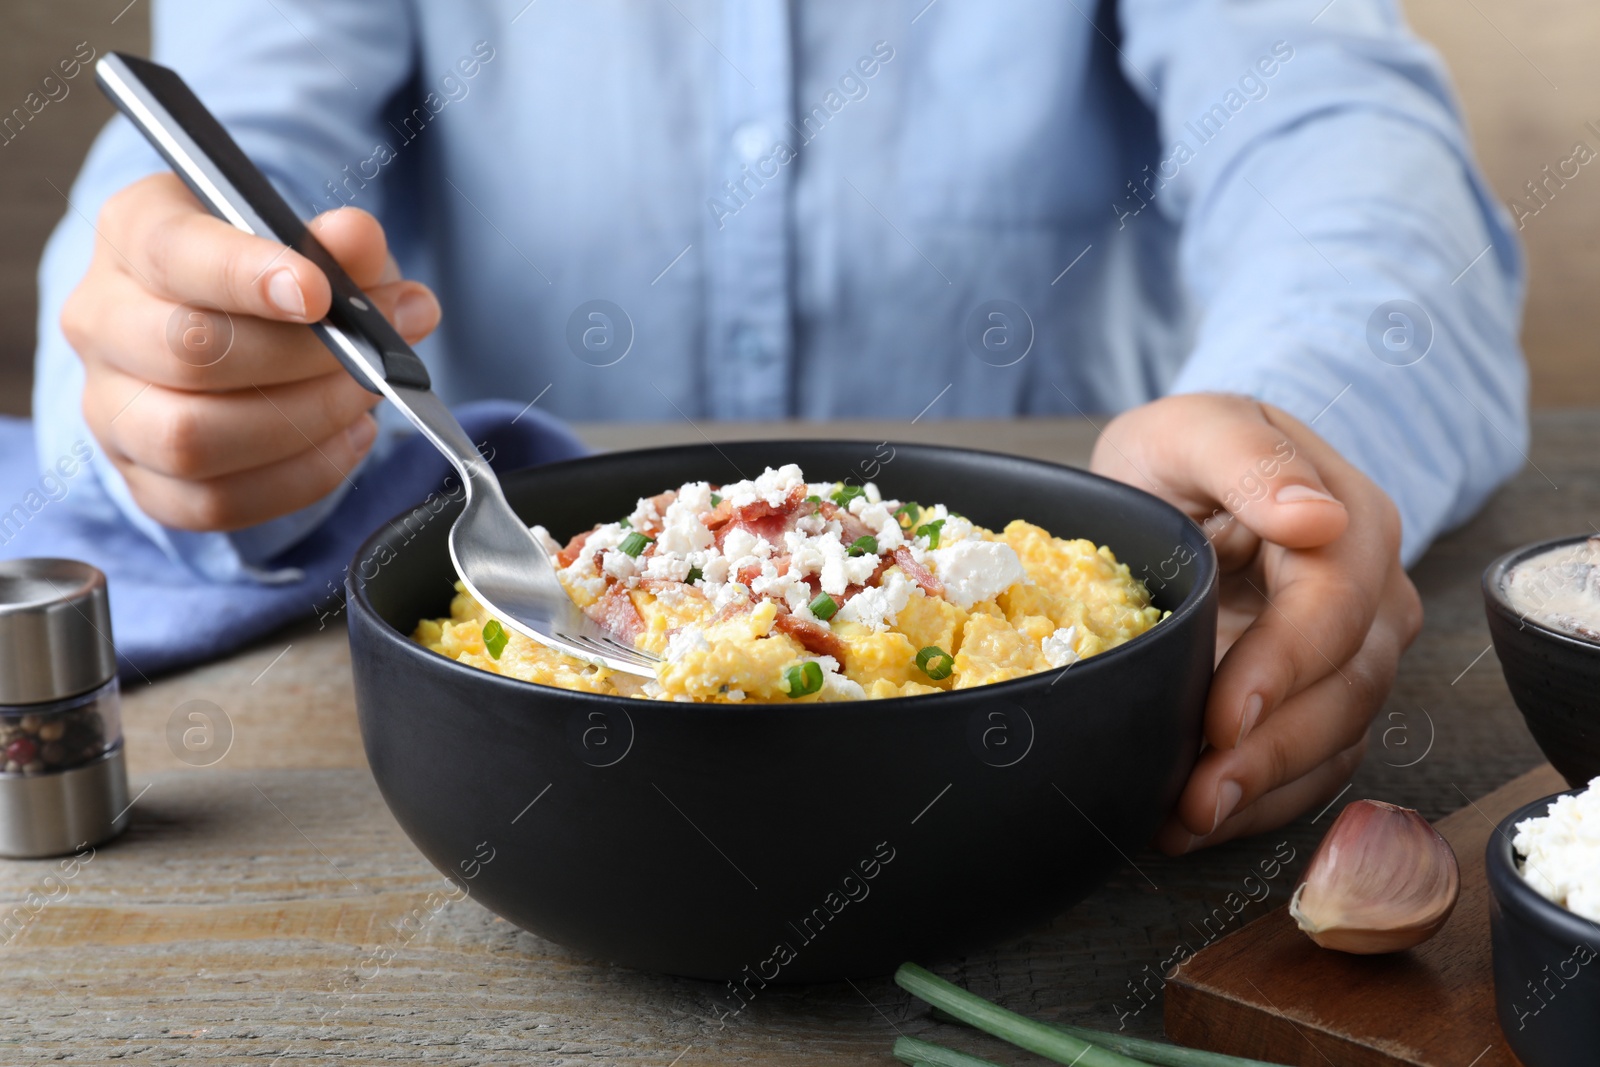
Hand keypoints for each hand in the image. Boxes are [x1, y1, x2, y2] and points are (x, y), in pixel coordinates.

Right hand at [61, 173, 440, 531]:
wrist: (239, 331)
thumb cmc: (274, 275)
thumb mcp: (312, 239)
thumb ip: (339, 241)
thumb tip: (357, 241)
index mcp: (132, 232)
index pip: (171, 252)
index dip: (247, 275)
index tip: (320, 294)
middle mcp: (101, 319)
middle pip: (187, 353)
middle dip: (301, 359)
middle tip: (373, 355)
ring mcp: (110, 407)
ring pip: (190, 439)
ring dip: (303, 423)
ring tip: (363, 396)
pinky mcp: (140, 477)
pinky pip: (213, 502)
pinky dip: (298, 478)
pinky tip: (346, 439)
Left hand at [1089, 393, 1422, 853]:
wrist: (1179, 484)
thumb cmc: (1184, 455)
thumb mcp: (1195, 430)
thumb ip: (1247, 460)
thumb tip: (1316, 517)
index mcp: (1352, 527)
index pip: (1333, 610)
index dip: (1282, 669)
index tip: (1223, 716)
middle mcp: (1371, 600)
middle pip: (1344, 692)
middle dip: (1270, 753)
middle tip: (1197, 798)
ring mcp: (1353, 658)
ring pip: (1334, 741)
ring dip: (1263, 792)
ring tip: (1185, 823)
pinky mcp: (1322, 703)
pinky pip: (1312, 769)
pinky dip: (1259, 804)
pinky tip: (1196, 824)